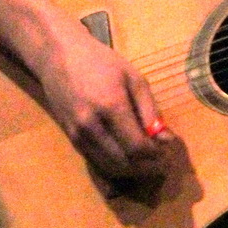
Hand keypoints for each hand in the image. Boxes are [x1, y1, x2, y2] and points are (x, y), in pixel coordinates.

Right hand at [37, 19, 174, 182]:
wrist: (59, 57)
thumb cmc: (101, 62)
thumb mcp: (133, 77)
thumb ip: (150, 109)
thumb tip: (165, 138)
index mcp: (111, 106)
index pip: (137, 147)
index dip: (156, 155)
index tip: (169, 150)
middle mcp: (92, 126)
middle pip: (124, 162)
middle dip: (147, 167)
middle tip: (163, 160)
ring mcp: (78, 135)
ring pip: (110, 167)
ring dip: (132, 171)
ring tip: (149, 161)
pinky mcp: (71, 139)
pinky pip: (97, 162)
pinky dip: (116, 166)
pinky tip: (129, 157)